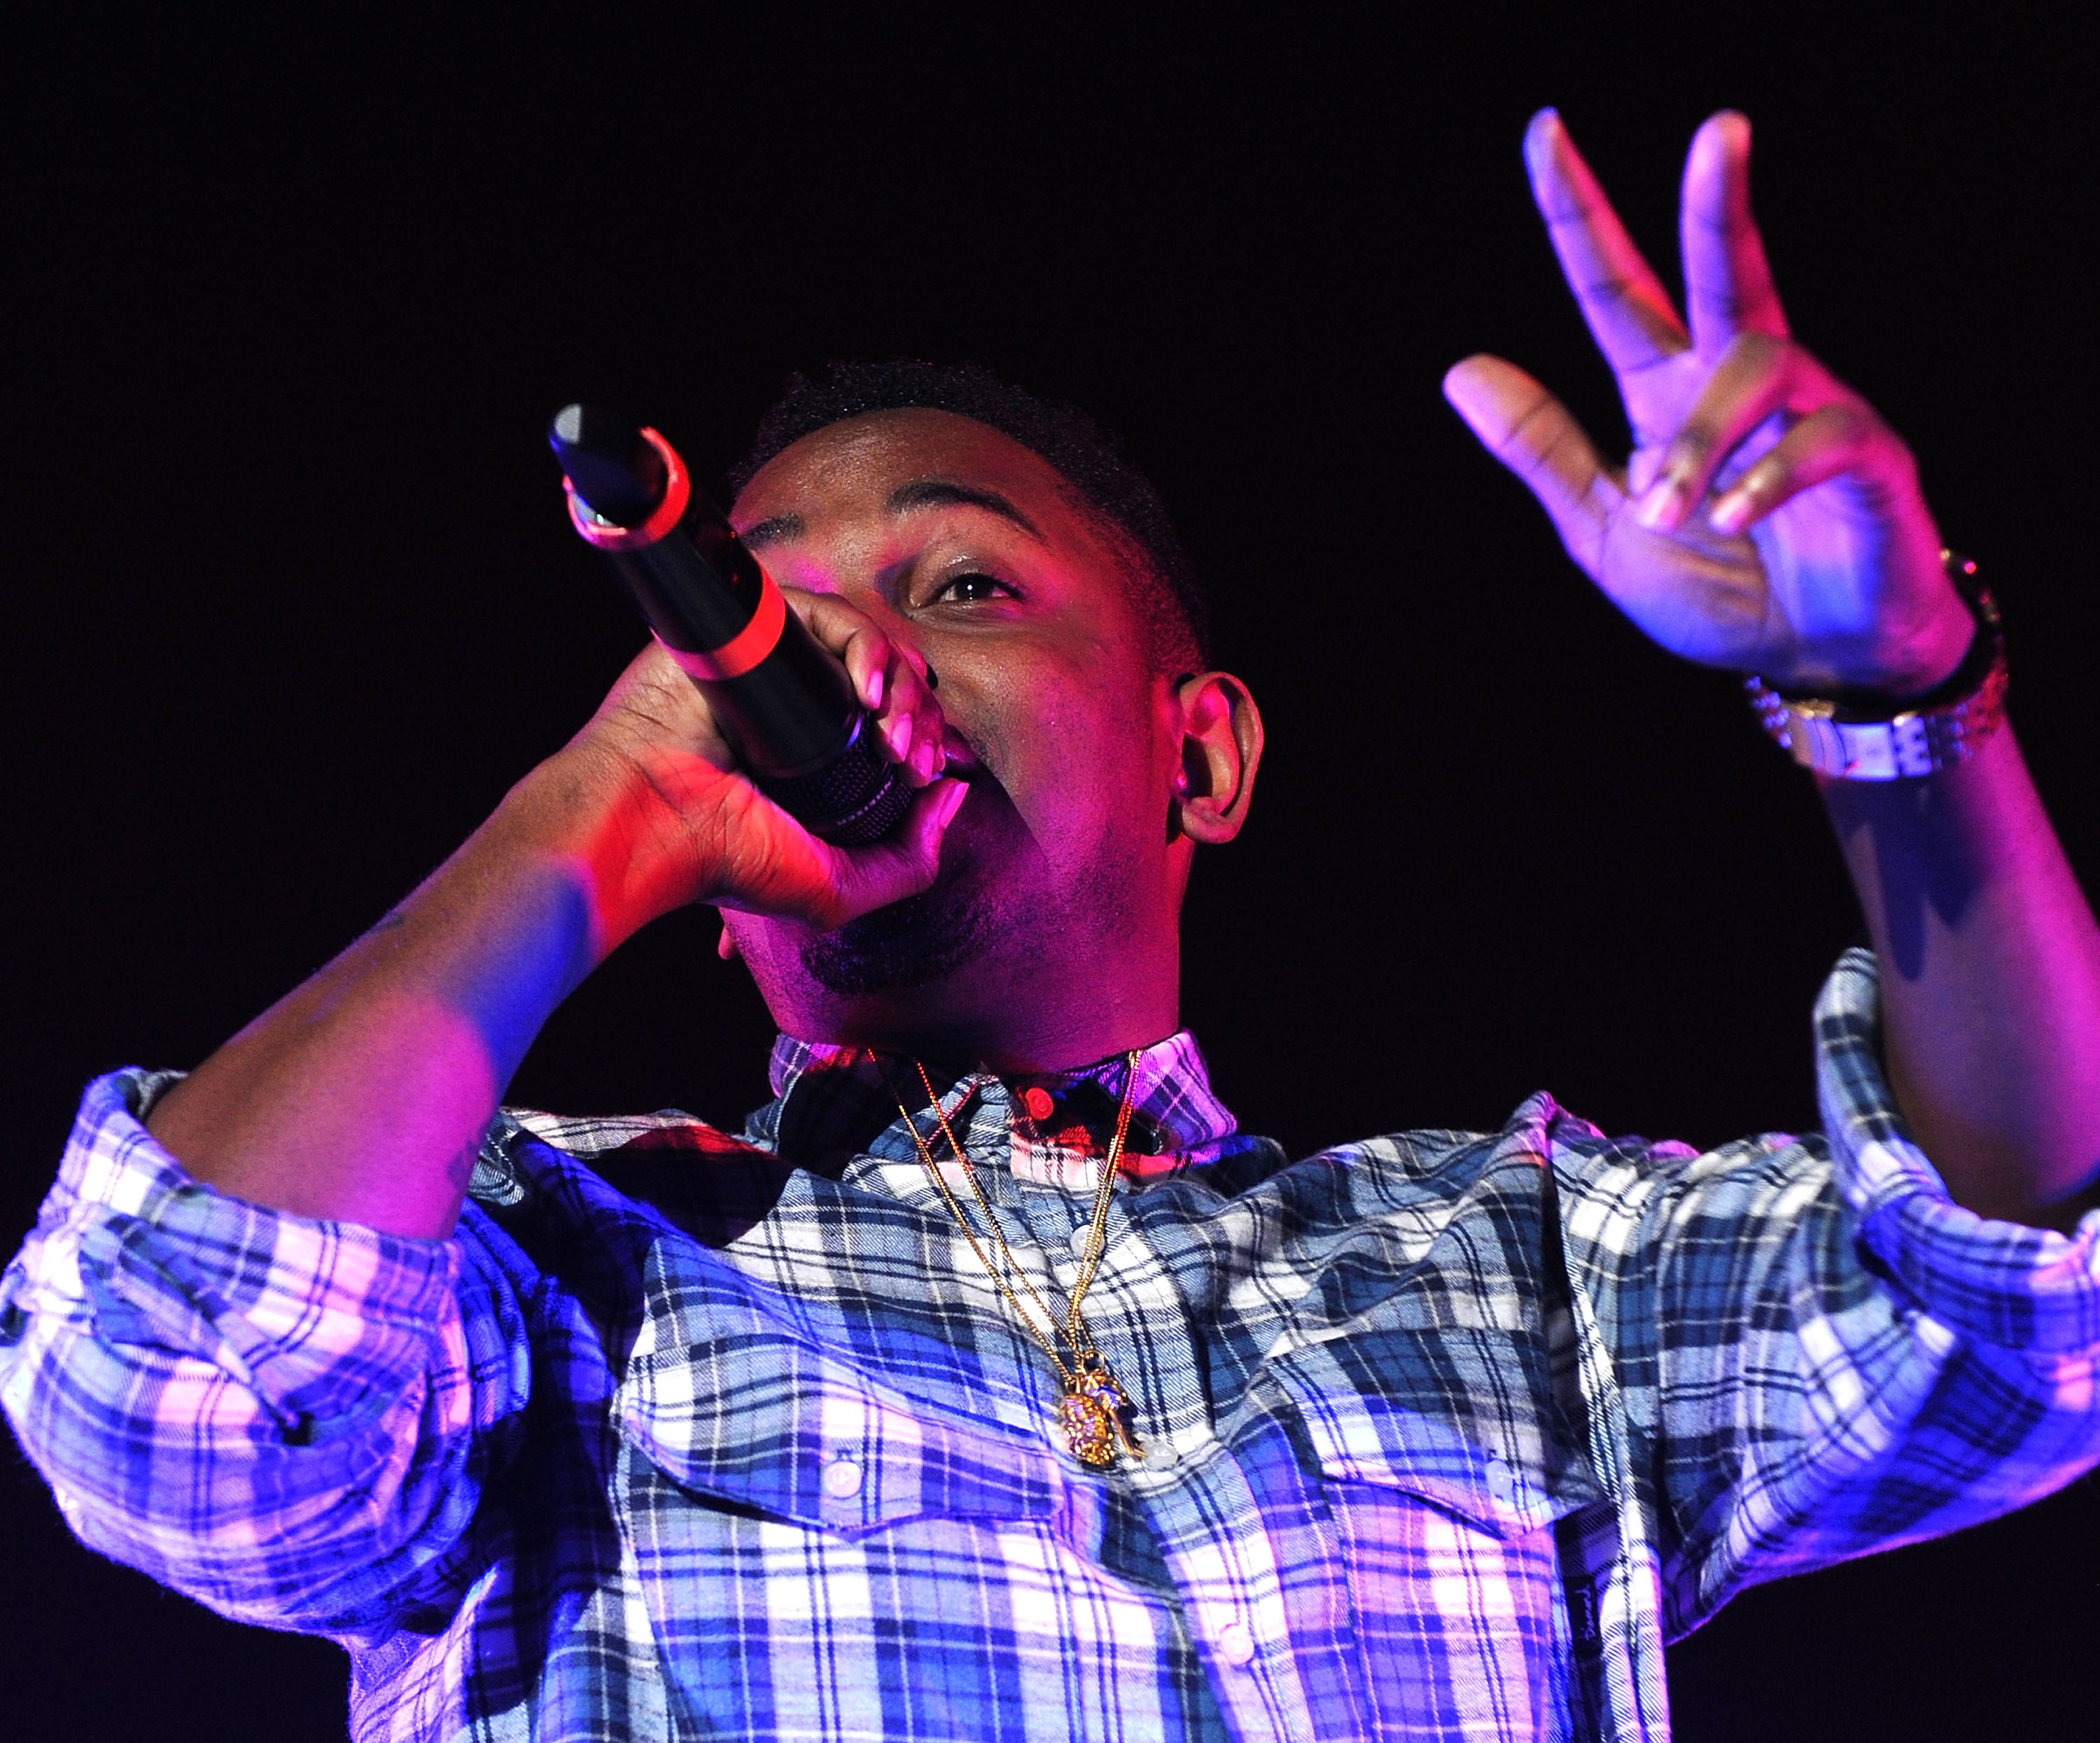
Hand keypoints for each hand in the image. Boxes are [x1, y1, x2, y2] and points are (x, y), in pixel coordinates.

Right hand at [526, 588, 966, 950]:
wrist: (651, 820)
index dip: (928, 743)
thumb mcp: (837, 889)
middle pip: (894, 684)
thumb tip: (954, 795)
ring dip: (903, 689)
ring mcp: (780, 663)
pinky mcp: (756, 626)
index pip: (896, 727)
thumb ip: (909, 860)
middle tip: (916, 762)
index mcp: (818, 756)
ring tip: (893, 738)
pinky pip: (833, 615)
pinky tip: (867, 694)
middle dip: (924, 720)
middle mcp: (802, 704)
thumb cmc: (725, 859)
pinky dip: (867, 648)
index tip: (929, 777)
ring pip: (872, 646)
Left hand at [1444, 110, 1972, 696]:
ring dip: (1704, 439)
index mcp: (1667, 392)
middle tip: (1722, 126)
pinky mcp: (1873, 458)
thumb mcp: (1606, 528)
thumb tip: (1461, 367)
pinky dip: (1768, 474)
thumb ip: (1543, 451)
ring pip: (1761, 363)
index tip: (1544, 132)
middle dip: (1719, 200)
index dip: (1578, 215)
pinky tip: (1735, 518)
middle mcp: (1739, 383)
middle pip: (1723, 268)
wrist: (1815, 662)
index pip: (1615, 287)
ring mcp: (1813, 410)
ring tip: (1671, 510)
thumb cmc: (1720, 587)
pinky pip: (1824, 437)